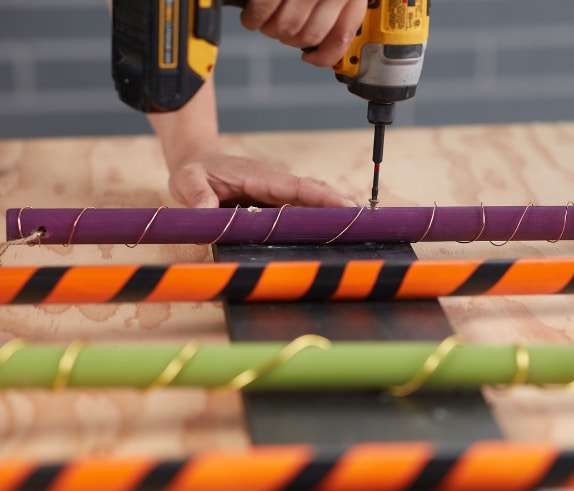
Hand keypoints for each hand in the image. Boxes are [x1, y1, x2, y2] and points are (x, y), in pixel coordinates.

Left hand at [168, 152, 357, 207]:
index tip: (345, 205)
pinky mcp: (277, 200)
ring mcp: (278, 191)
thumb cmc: (195, 172)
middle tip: (364, 218)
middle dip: (339, 202)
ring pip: (312, 199)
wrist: (197, 163)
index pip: (297, 187)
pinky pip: (303, 206)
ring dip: (336, 208)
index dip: (322, 197)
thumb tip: (208, 213)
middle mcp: (275, 182)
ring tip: (361, 222)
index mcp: (260, 176)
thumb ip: (197, 197)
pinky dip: (323, 213)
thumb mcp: (188, 181)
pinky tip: (338, 224)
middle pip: (313, 191)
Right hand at [241, 0, 365, 66]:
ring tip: (267, 23)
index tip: (312, 59)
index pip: (341, 39)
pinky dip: (253, 20)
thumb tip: (326, 41)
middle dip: (292, 40)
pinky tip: (251, 19)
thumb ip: (340, 9)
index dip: (324, 56)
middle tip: (283, 31)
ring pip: (286, 27)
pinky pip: (263, 11)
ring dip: (271, 31)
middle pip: (310, 35)